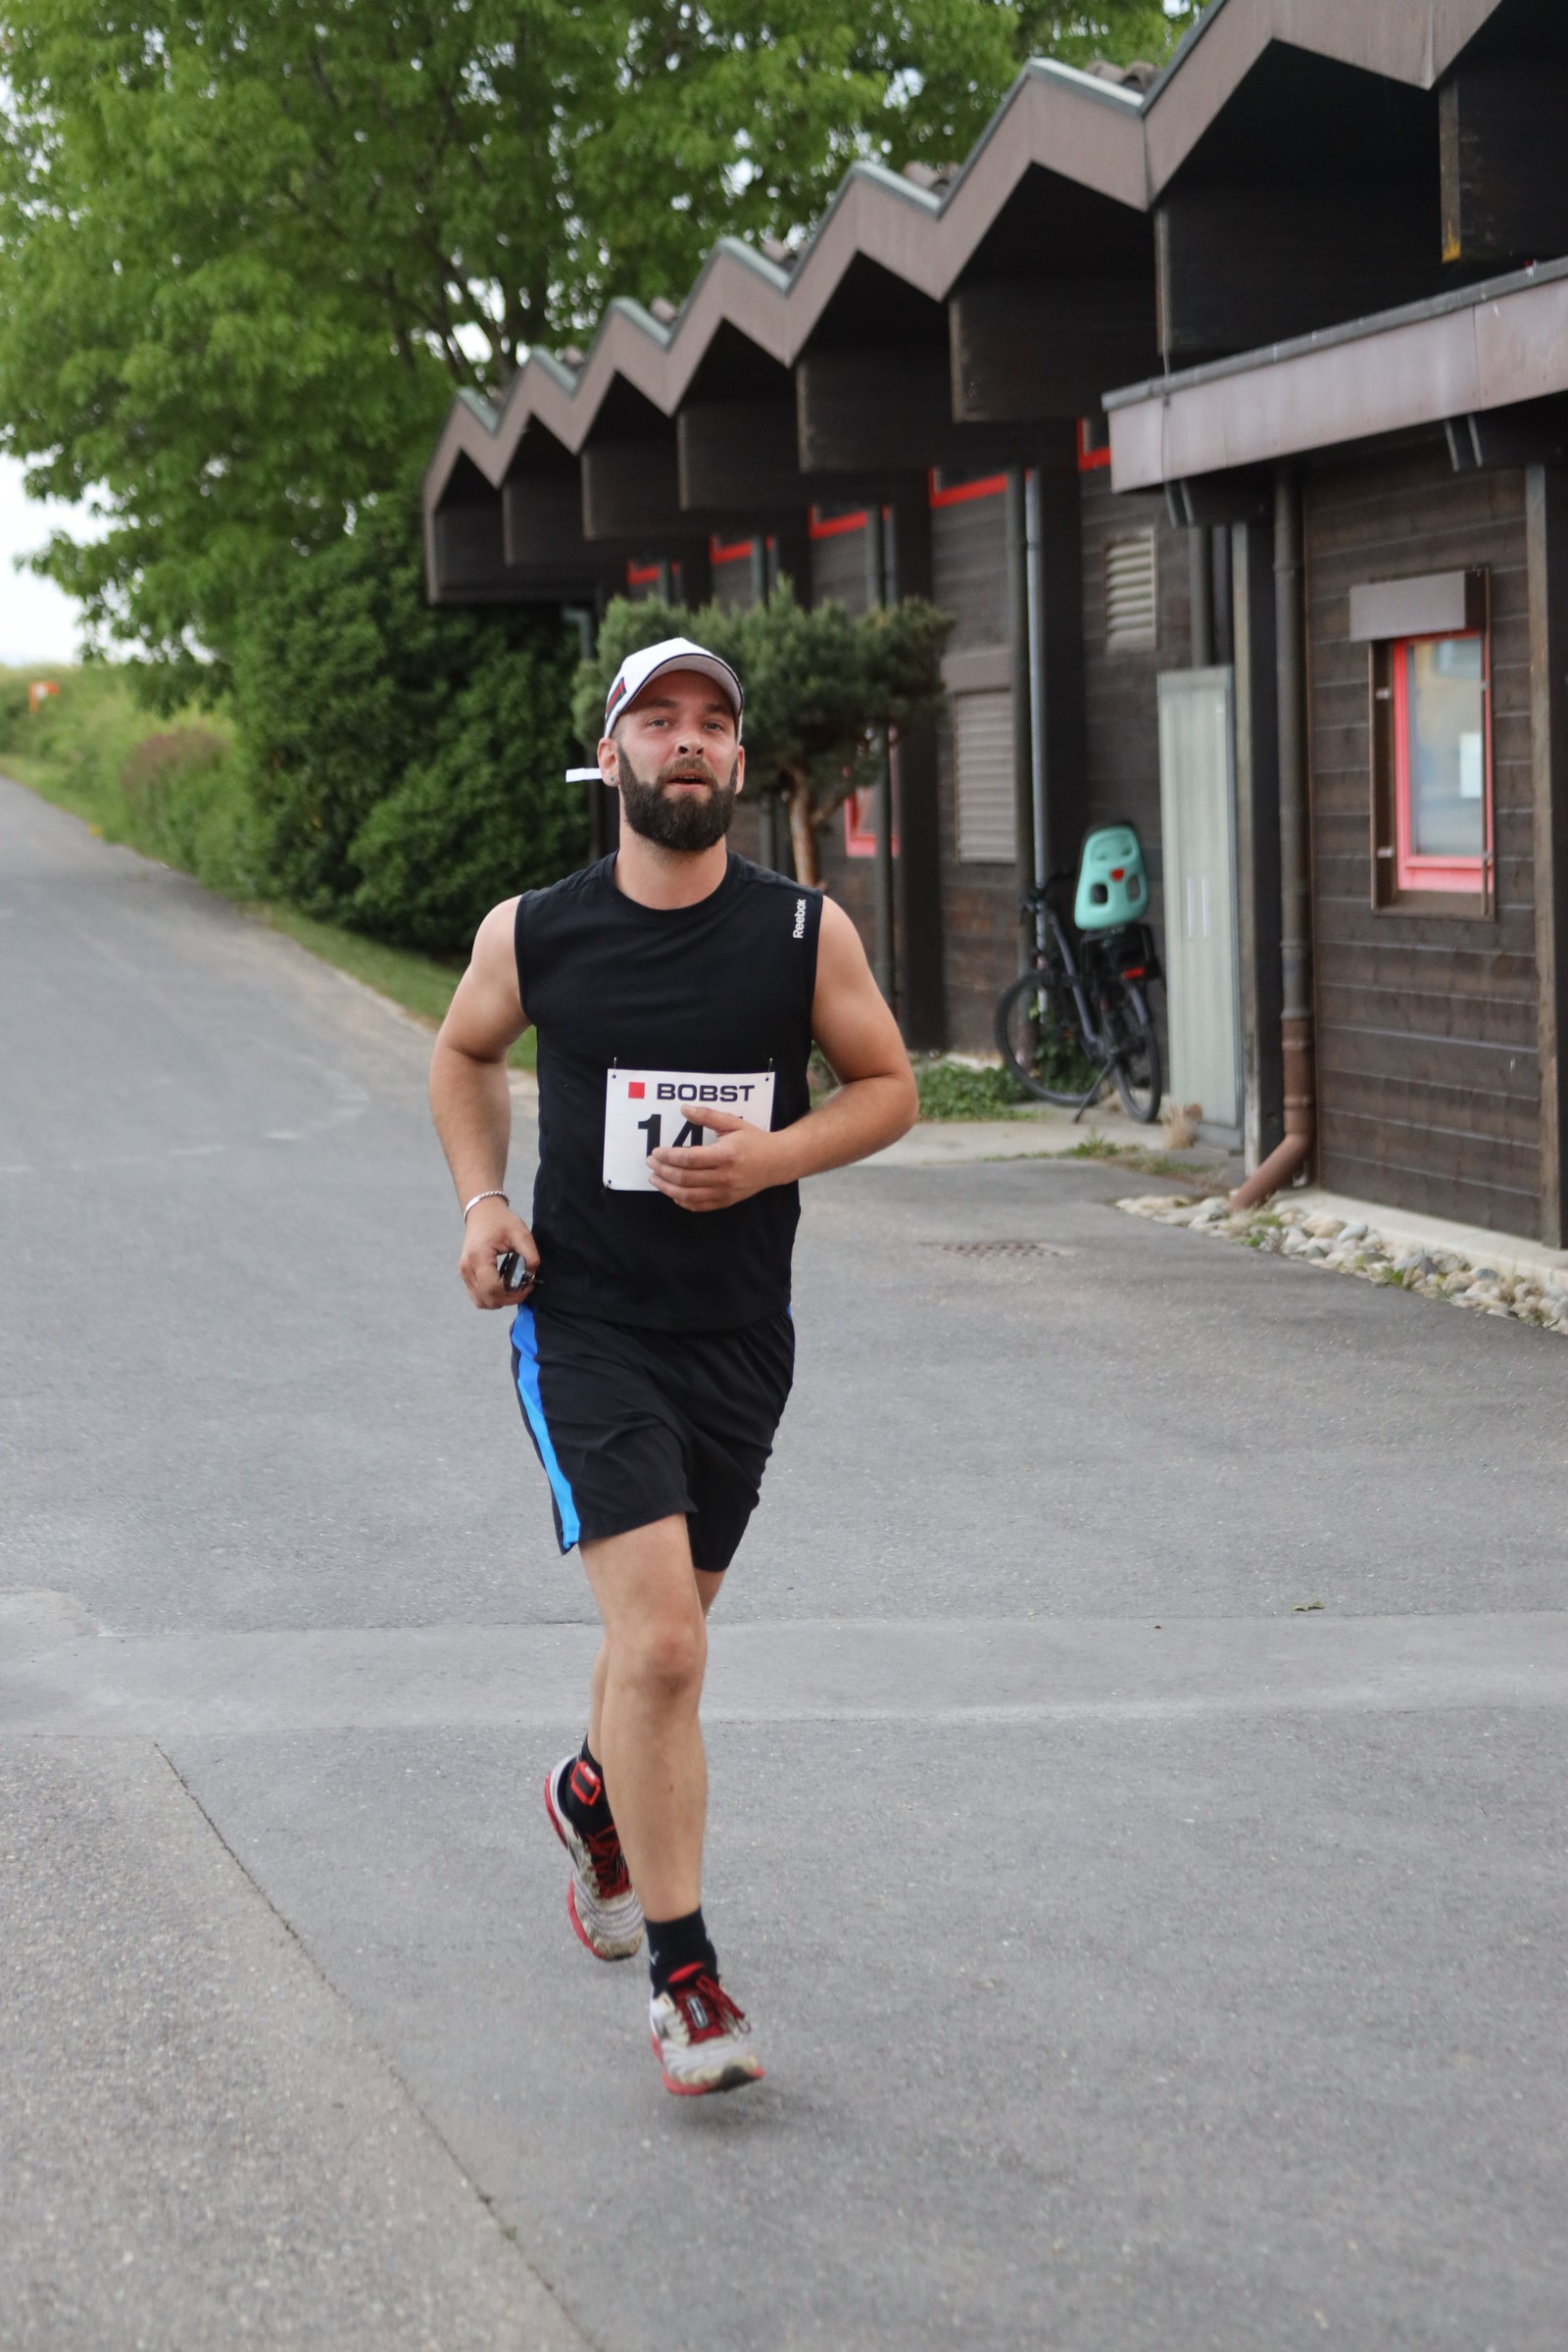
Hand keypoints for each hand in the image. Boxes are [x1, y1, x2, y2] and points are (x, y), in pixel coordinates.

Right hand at [458, 1196, 538, 1307]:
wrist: (482, 1212)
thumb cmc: (501, 1220)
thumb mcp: (521, 1234)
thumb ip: (530, 1256)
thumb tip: (531, 1276)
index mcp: (478, 1257)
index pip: (493, 1289)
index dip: (513, 1293)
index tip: (528, 1284)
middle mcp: (467, 1268)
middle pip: (488, 1299)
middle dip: (509, 1298)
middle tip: (524, 1286)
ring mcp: (464, 1273)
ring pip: (482, 1302)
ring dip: (500, 1300)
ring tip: (515, 1286)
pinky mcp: (465, 1275)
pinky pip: (478, 1296)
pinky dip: (492, 1297)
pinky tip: (504, 1286)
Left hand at [648, 1108, 779, 1212]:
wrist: (778, 1162)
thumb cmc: (754, 1140)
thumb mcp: (732, 1123)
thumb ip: (707, 1116)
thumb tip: (683, 1109)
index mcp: (725, 1155)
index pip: (689, 1159)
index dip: (668, 1156)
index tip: (656, 1151)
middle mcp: (724, 1176)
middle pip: (685, 1178)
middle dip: (663, 1171)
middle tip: (650, 1163)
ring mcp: (725, 1192)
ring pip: (688, 1195)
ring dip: (667, 1188)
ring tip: (654, 1179)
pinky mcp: (726, 1201)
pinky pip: (699, 1205)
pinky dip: (682, 1201)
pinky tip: (673, 1192)